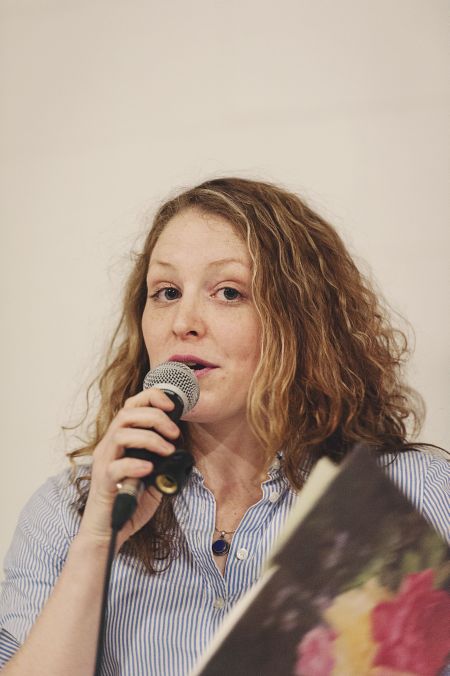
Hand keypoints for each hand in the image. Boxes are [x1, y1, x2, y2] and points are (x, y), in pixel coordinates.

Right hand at [77, 388, 180, 549]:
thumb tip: (180, 448)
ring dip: (150, 438)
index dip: (152, 398)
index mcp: (121, 440)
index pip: (131, 406)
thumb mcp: (152, 474)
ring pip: (121, 433)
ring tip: (166, 451)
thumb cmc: (130, 501)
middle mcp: (109, 446)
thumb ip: (161, 459)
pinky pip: (117, 466)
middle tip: (174, 433)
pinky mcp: (103, 482)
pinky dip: (135, 464)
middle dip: (156, 417)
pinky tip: (149, 469)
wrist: (109, 532)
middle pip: (127, 413)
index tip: (172, 407)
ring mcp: (104, 463)